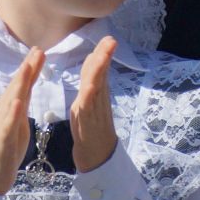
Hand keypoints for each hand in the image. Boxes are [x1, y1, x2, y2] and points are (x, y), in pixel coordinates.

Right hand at [0, 47, 39, 194]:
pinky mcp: (1, 139)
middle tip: (37, 50)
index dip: (31, 67)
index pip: (22, 84)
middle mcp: (4, 111)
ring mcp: (1, 124)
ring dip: (19, 84)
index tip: (40, 50)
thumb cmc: (5, 146)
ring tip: (28, 67)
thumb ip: (22, 102)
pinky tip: (18, 102)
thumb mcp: (17, 120)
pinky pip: (8, 125)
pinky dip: (12, 113)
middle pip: (17, 87)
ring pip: (11, 100)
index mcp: (10, 107)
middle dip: (27, 68)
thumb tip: (28, 84)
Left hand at [69, 37, 119, 173]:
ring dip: (99, 71)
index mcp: (96, 96)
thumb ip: (90, 87)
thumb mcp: (90, 106)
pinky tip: (89, 87)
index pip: (99, 71)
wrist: (98, 161)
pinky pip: (87, 109)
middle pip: (101, 76)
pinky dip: (88, 96)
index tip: (108, 38)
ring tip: (102, 56)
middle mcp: (98, 102)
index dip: (103, 55)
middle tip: (111, 39)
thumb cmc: (92, 133)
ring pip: (96, 88)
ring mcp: (94, 113)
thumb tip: (92, 68)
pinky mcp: (87, 125)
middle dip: (105, 57)